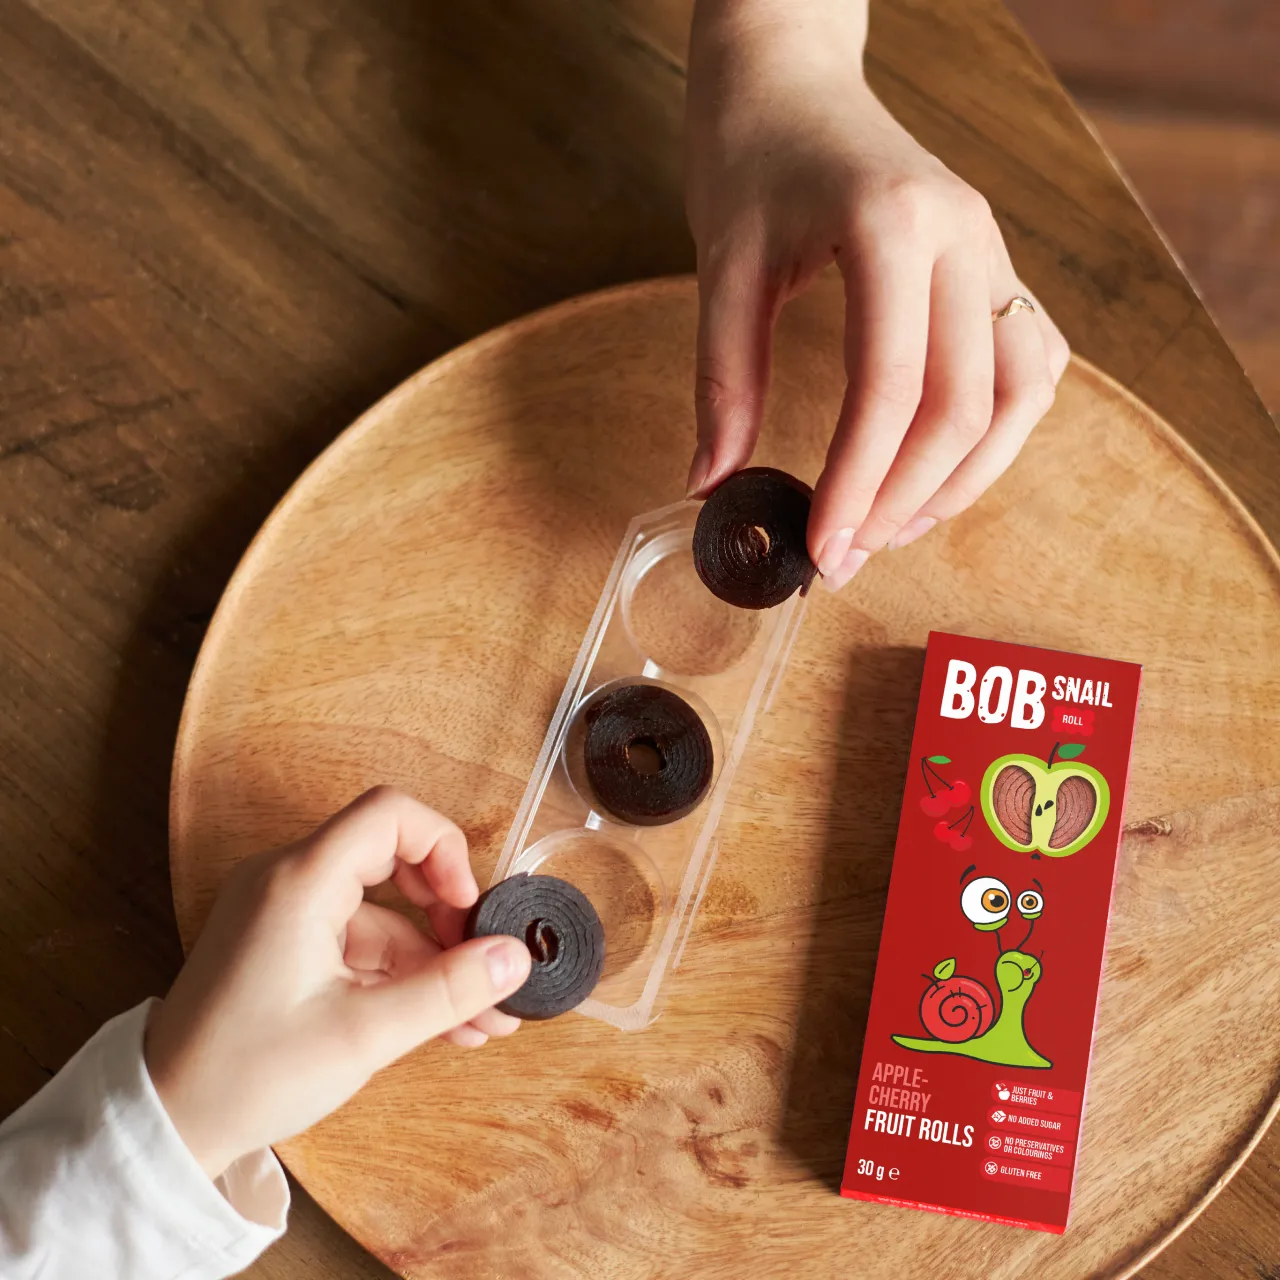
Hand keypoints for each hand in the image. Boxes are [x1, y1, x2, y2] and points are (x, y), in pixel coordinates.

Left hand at [145, 787, 530, 1178]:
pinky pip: (358, 943)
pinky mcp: (284, 946)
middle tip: (484, 966)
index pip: (390, 815)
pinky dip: (399, 976)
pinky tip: (443, 1023)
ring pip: (382, 914)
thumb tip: (515, 957)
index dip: (444, 848)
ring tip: (481, 1019)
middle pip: (392, 860)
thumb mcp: (364, 1034)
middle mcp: (289, 881)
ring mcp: (285, 914)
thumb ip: (448, 991)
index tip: (469, 909)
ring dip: (433, 962)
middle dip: (448, 914)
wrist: (166, 1124)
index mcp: (300, 881)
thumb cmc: (249, 1074)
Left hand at [684, 0, 1068, 588]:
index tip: (823, 547)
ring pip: (1022, 392)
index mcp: (893, 224)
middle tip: (848, 554)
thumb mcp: (723, 264)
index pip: (892, 388)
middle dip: (906, 498)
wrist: (791, 81)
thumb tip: (712, 485)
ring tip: (895, 526)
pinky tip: (941, 469)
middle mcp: (964, 236)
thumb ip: (723, 378)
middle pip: (967, 404)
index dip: (857, 482)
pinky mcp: (995, 266)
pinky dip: (999, 431)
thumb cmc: (751, 157)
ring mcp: (993, 249)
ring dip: (966, 478)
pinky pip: (1033, 363)